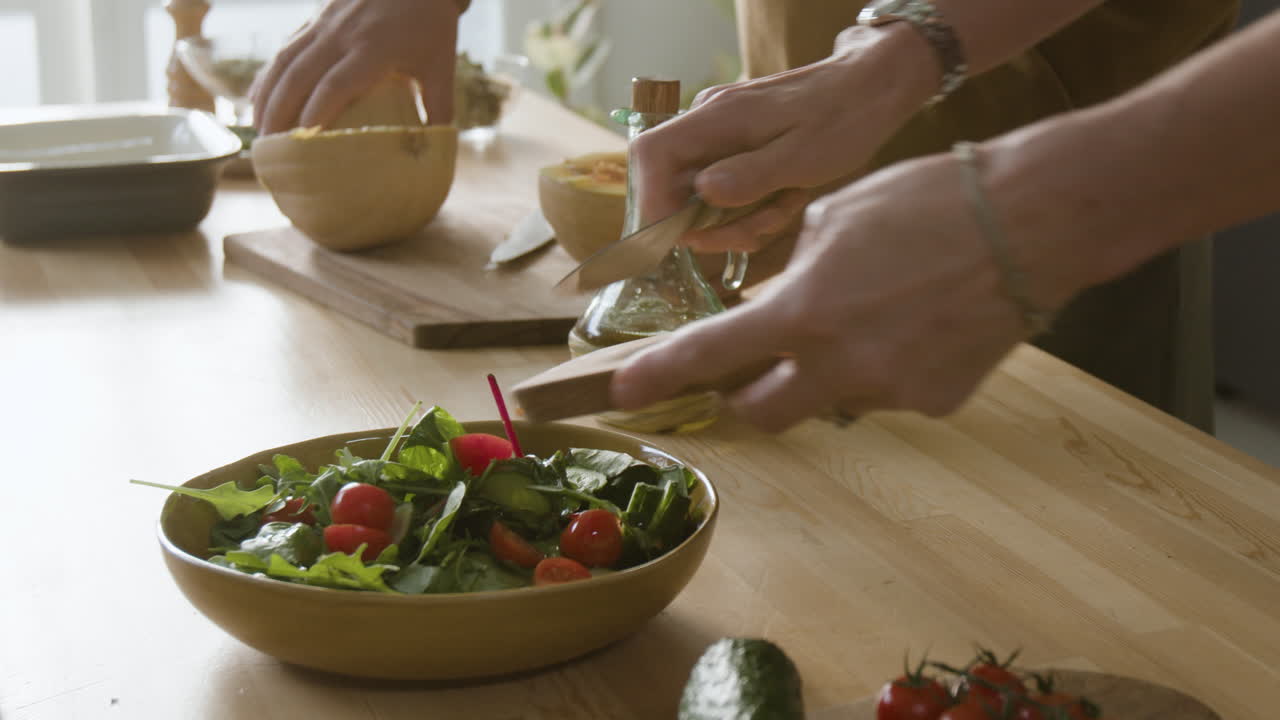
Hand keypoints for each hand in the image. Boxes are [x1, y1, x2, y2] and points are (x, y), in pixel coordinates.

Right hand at [253, 0, 460, 133]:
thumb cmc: (431, 23)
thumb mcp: (441, 66)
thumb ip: (439, 108)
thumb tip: (436, 151)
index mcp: (374, 49)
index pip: (336, 84)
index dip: (316, 112)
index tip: (301, 141)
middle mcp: (342, 34)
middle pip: (300, 75)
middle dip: (280, 112)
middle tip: (270, 148)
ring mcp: (325, 22)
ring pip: (285, 59)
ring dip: (267, 94)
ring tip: (257, 128)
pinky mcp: (316, 16)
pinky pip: (286, 47)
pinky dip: (269, 72)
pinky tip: (257, 95)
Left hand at [611, 149, 1086, 432]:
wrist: (1031, 222)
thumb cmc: (927, 202)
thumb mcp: (834, 218)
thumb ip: (792, 269)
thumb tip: (777, 302)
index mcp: (804, 311)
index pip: (710, 354)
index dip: (660, 377)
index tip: (624, 394)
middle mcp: (841, 365)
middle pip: (764, 414)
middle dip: (748, 397)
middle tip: (755, 368)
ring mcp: (891, 391)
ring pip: (834, 399)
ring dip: (831, 372)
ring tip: (879, 312)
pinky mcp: (937, 402)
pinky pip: (891, 394)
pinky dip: (890, 368)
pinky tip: (921, 326)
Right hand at [629, 24, 937, 255]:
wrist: (871, 87)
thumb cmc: (844, 118)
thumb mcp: (804, 157)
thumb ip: (751, 176)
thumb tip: (703, 193)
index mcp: (716, 118)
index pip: (651, 155)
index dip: (652, 202)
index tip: (681, 238)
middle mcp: (707, 122)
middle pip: (673, 186)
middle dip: (711, 223)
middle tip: (758, 232)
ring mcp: (718, 133)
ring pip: (700, 195)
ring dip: (737, 218)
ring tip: (785, 206)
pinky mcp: (733, 145)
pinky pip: (722, 187)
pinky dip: (748, 206)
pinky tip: (784, 197)